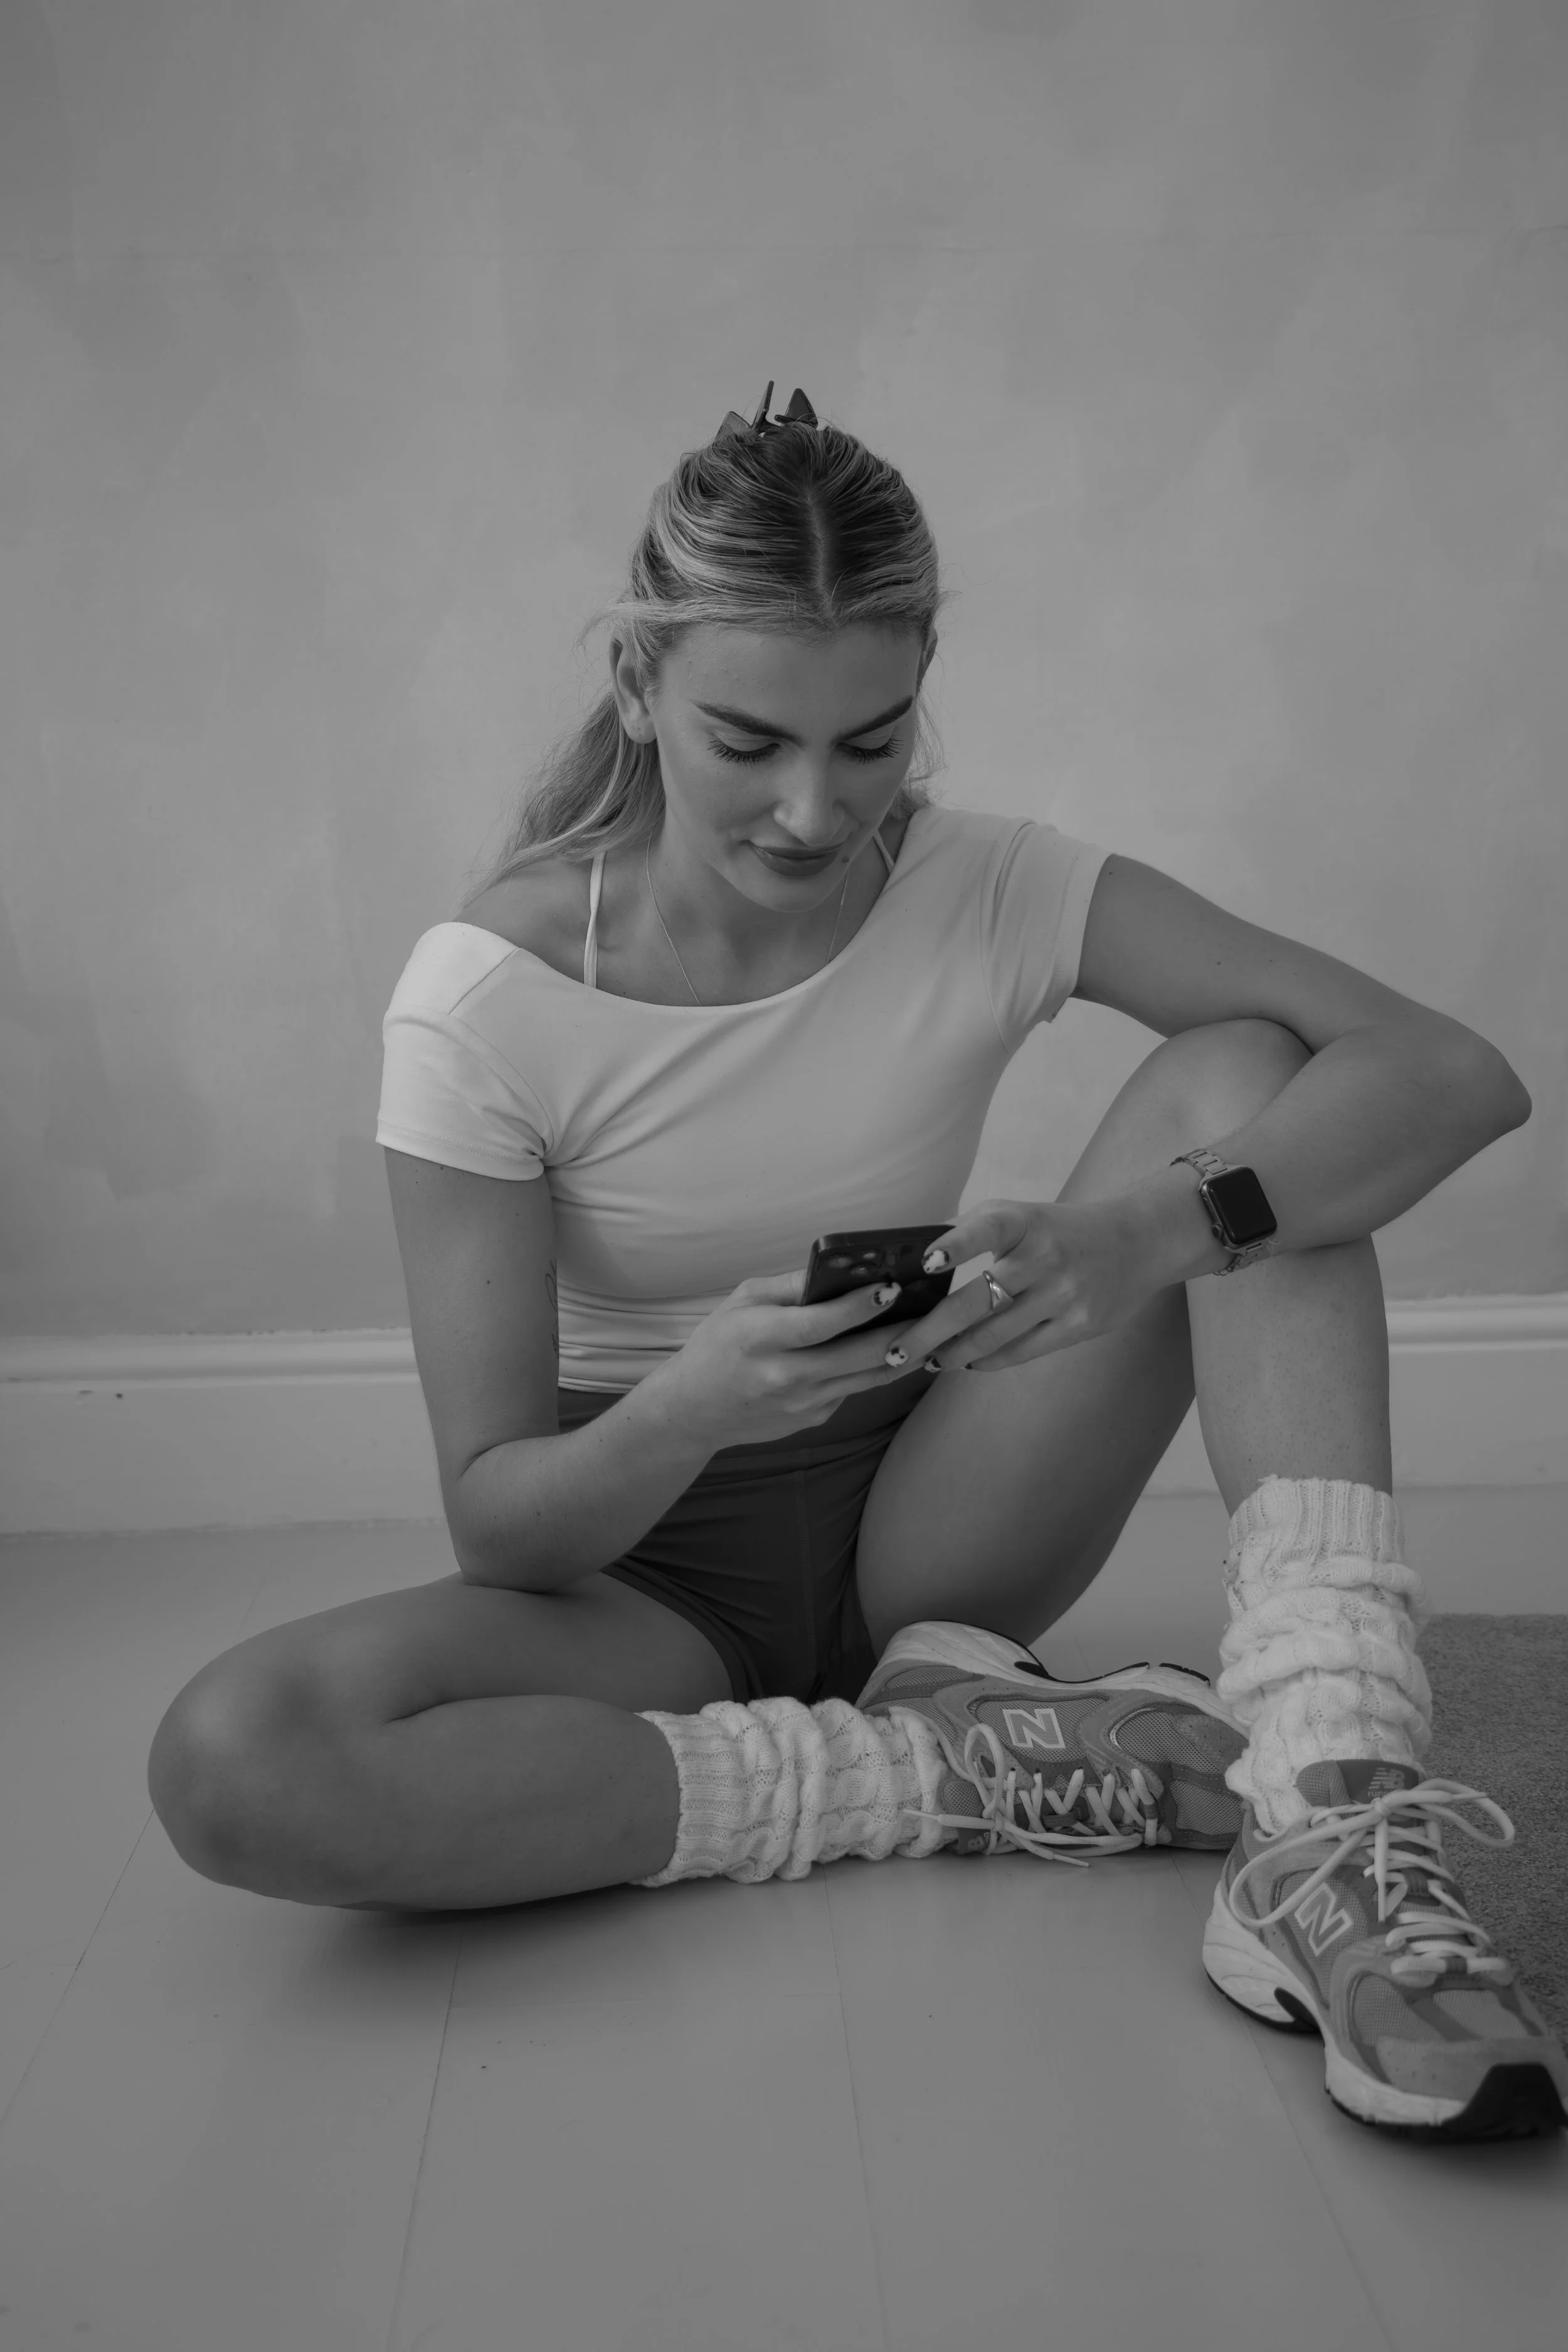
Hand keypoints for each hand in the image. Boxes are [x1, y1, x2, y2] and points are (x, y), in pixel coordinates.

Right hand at [645, 1267, 923, 1449]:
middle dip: (904, 1329)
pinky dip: (878, 1367)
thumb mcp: (742, 1301)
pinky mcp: (815, 1418)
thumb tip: (842, 1267)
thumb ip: (791, 1286)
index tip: (892, 1286)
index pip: (821, 1322)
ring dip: (906, 1351)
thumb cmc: (719, 1344)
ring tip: (935, 1327)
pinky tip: (898, 1348)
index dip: (860, 1305)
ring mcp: (803, 1403)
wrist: (694, 1410)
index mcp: (762, 1338)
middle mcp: (786, 1375)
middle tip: (936, 1307)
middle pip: (860, 1354)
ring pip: (870, 1376)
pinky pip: (854, 1388)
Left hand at [888, 1195, 1166, 1373]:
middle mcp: (1045, 1257)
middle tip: (895, 1352)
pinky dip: (987, 1360)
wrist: (1135, 1244)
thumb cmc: (1056, 1230)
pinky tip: (965, 1362)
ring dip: (952, 1353)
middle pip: (977, 1301)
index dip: (957, 1244)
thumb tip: (911, 1256)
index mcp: (1024, 1222)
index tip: (927, 1261)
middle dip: (929, 1331)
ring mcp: (1064, 1295)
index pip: (988, 1228)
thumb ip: (969, 1230)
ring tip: (925, 1361)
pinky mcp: (1079, 1326)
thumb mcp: (1018, 1214)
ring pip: (995, 1335)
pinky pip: (1022, 1352)